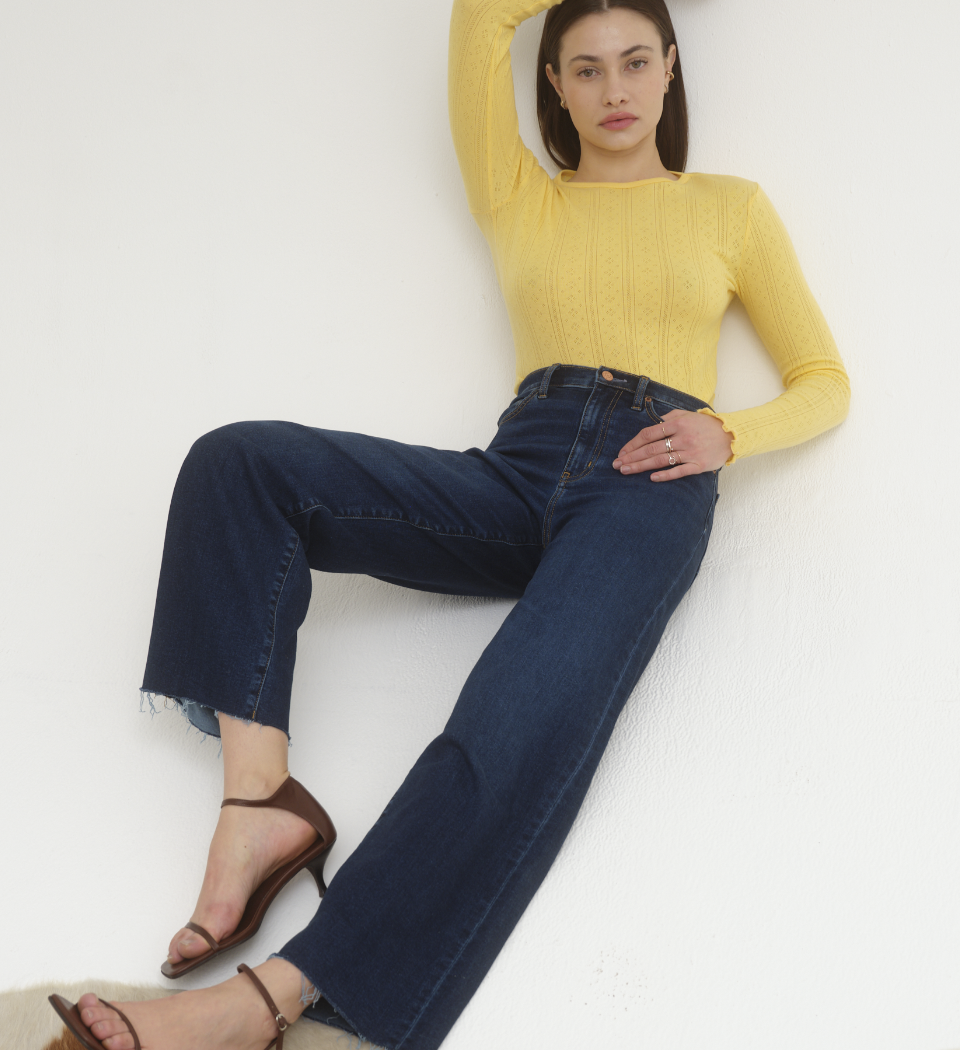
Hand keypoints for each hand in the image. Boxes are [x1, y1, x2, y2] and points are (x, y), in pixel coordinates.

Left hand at [612, 409, 731, 480]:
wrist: (732, 435)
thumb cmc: (706, 425)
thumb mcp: (687, 414)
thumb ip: (668, 418)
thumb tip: (651, 425)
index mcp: (677, 424)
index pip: (648, 434)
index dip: (633, 444)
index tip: (622, 453)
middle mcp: (682, 437)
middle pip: (650, 449)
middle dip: (631, 457)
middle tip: (617, 465)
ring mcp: (690, 452)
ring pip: (660, 460)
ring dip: (641, 466)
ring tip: (626, 471)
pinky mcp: (699, 465)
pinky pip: (678, 471)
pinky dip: (664, 475)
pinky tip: (651, 478)